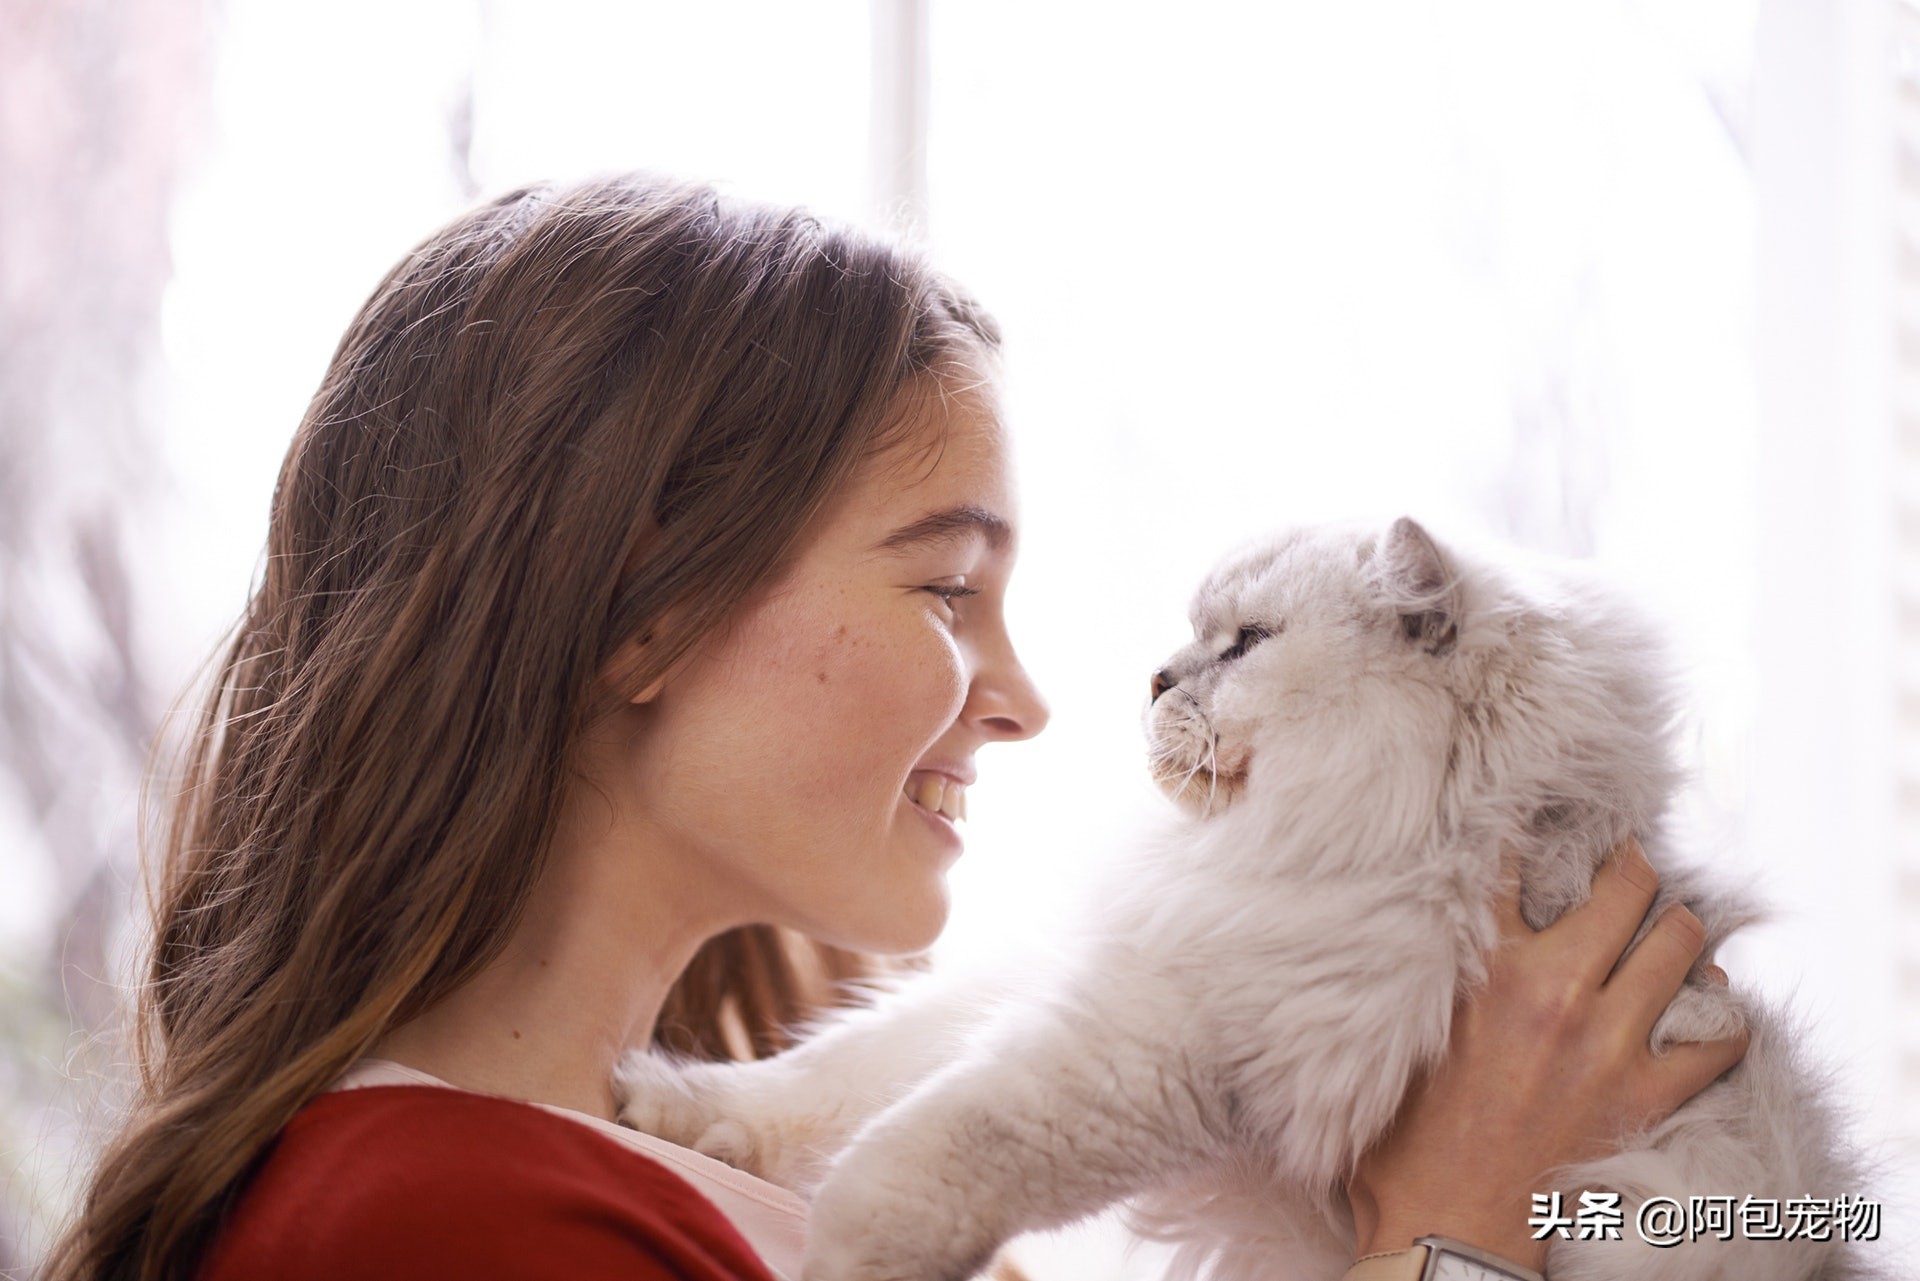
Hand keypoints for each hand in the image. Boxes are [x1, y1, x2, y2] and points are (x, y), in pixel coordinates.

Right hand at [1345, 839, 1747, 1270]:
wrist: (1443, 1228)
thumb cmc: (1403, 1138)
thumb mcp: (1394, 1033)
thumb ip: (1421, 973)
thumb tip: (1408, 923)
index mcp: (1484, 969)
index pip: (1514, 865)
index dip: (1533, 830)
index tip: (1544, 819)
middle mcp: (1554, 991)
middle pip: (1624, 888)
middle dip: (1631, 867)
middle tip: (1624, 866)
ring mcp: (1608, 1045)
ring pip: (1680, 946)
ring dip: (1678, 929)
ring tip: (1667, 928)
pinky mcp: (1643, 1098)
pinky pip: (1718, 1038)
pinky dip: (1721, 1015)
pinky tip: (1706, 1006)